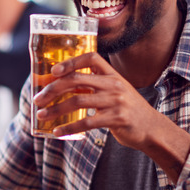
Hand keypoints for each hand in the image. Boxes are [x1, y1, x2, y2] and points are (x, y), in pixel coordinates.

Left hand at [32, 53, 189, 181]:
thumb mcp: (114, 92)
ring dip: (55, 109)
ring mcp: (116, 101)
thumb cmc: (127, 110)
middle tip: (37, 99)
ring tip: (41, 115)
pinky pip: (87, 122)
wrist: (152, 129)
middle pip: (76, 80)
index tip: (53, 70)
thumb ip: (94, 86)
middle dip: (52, 89)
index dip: (71, 61)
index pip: (91, 57)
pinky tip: (58, 132)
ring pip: (77, 101)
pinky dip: (69, 128)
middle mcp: (114, 84)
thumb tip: (61, 86)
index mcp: (112, 75)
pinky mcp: (116, 119)